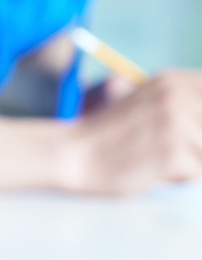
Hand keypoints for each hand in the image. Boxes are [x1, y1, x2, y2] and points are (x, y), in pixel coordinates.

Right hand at [63, 70, 201, 194]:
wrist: (70, 155)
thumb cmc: (110, 137)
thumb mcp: (147, 104)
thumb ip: (182, 103)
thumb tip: (200, 121)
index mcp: (172, 81)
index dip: (199, 120)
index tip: (188, 129)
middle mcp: (176, 97)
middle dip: (197, 143)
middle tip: (168, 147)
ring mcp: (174, 124)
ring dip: (191, 161)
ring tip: (159, 158)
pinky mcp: (171, 153)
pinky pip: (197, 173)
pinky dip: (179, 177)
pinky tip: (152, 170)